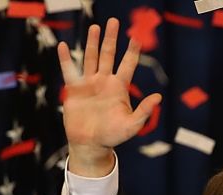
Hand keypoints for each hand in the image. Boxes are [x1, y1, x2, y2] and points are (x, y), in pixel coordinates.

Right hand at [57, 18, 161, 176]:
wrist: (90, 144)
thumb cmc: (112, 136)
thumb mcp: (132, 125)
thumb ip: (144, 112)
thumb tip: (158, 97)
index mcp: (119, 88)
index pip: (127, 64)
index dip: (132, 51)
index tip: (135, 37)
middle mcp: (104, 82)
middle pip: (108, 55)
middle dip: (111, 39)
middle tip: (114, 21)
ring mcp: (89, 84)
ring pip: (91, 58)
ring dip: (93, 43)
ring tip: (95, 27)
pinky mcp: (74, 89)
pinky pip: (69, 70)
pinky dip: (66, 59)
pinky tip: (63, 46)